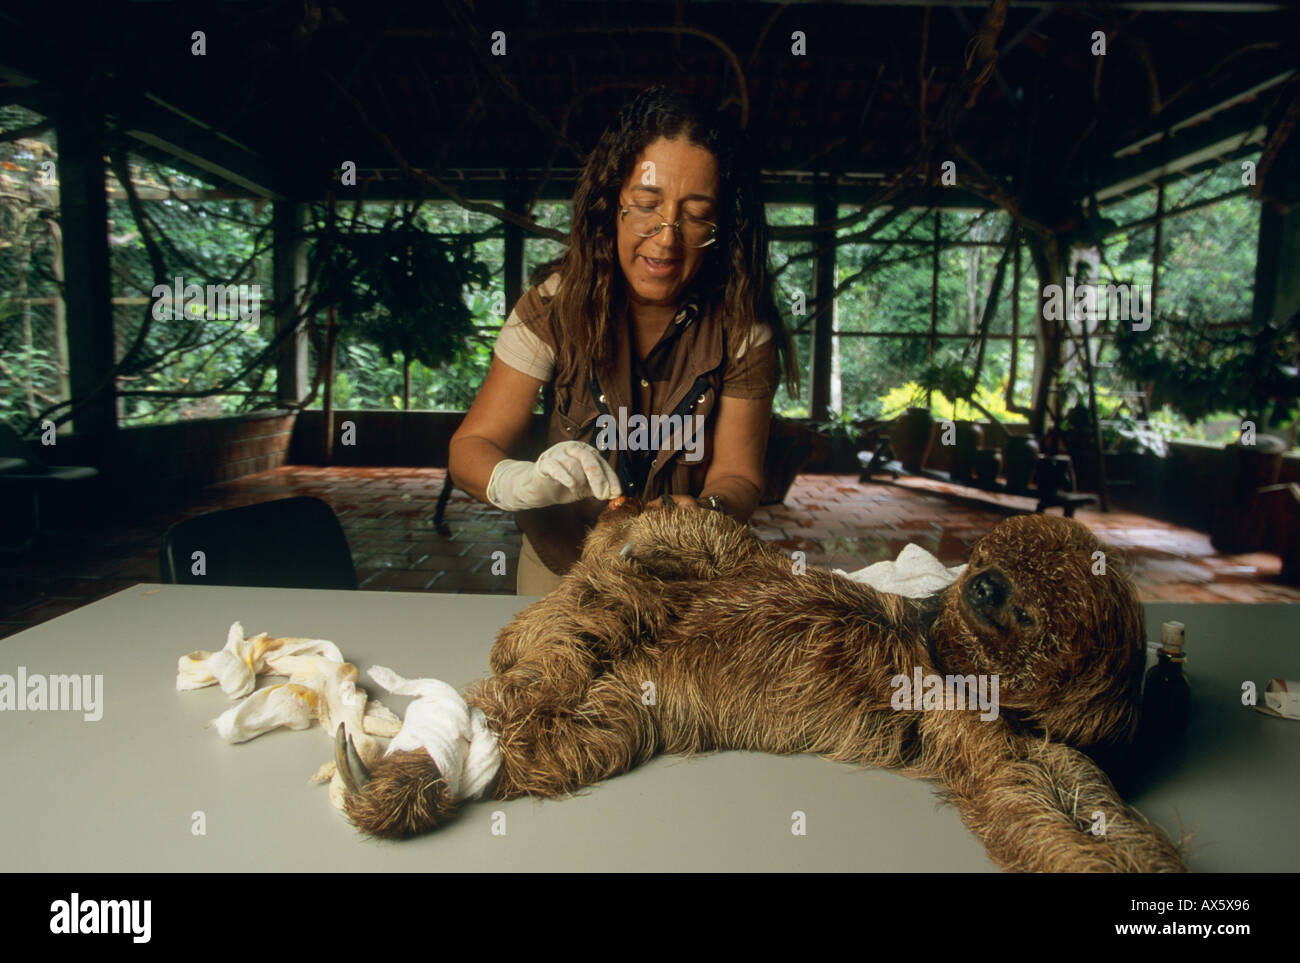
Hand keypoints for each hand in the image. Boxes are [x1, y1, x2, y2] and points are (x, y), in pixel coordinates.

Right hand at [485, 441, 621, 511]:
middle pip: (589, 459)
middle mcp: (572, 449)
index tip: (616, 493)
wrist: (537, 491)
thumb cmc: (563, 487)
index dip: (610, 478)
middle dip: (598, 478)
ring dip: (578, 480)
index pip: (601, 463)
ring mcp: (557, 454)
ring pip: (573, 464)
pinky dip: (565, 476)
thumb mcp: (585, 489)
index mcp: (585, 453)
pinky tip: (571, 485)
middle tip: (602, 495)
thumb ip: (598, 489)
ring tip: (576, 489)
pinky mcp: (544, 463)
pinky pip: (555, 466)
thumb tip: (615, 494)